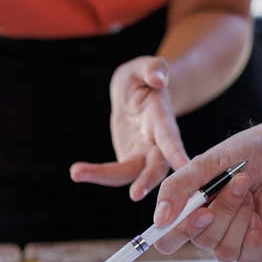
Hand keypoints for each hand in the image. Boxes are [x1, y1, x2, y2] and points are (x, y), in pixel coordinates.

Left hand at [70, 57, 190, 200]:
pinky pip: (114, 173)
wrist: (137, 93)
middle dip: (148, 181)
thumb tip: (158, 77)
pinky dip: (96, 174)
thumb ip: (153, 68)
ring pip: (130, 174)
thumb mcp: (145, 67)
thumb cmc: (144, 78)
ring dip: (105, 177)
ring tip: (77, 173)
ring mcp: (143, 155)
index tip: (184, 167)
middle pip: (157, 167)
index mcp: (164, 121)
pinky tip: (77, 172)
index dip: (177, 152)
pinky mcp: (129, 160)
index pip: (172, 137)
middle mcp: (157, 143)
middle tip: (135, 195)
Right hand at [150, 122, 261, 261]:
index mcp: (189, 210)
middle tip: (236, 185)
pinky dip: (253, 238)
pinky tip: (259, 216)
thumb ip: (177, 188)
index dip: (176, 234)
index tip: (200, 212)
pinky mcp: (255, 247)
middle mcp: (207, 228)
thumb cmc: (247, 154)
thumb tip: (160, 219)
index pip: (166, 239)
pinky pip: (246, 260)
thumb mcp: (205, 163)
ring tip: (250, 194)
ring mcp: (231, 239)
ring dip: (239, 219)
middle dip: (222, 212)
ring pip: (224, 251)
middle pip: (200, 242)